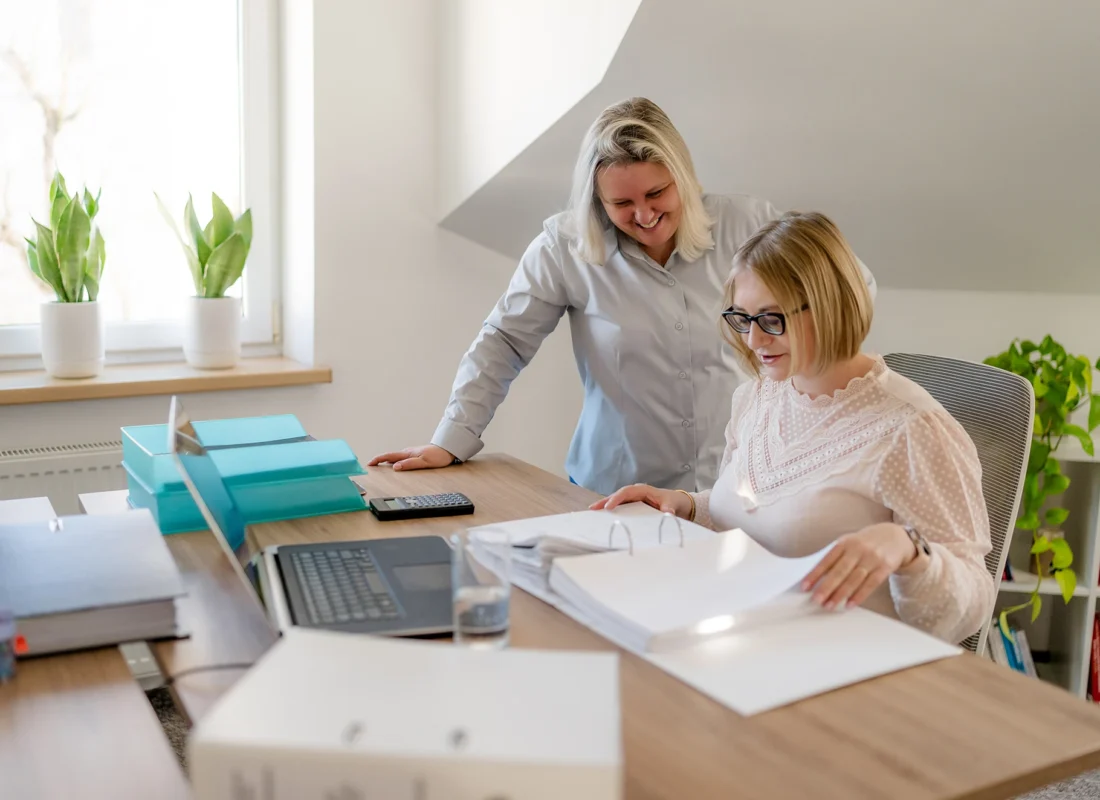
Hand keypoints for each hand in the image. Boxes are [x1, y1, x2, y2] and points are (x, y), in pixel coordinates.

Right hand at [367, 444, 455, 471]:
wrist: (447, 449)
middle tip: (370, 466)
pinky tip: (393, 465)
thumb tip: (396, 467)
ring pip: (394, 457)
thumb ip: (409, 464)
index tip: (369, 463)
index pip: (389, 456)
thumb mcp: (424, 462)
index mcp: (407, 454)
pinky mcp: (414, 455)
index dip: (378, 459)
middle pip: (389, 456)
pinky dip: (393, 461)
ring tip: (378, 467)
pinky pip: (400, 458)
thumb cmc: (438, 456)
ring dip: (385, 461)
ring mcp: (410, 453)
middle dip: (378, 460)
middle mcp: (407, 452)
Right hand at [589, 483, 691, 518]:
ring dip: (604, 505)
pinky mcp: (632, 505)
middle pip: (617, 495)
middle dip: (605, 501)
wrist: (677, 503)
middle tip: (593, 509)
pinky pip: (619, 506)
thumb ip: (669, 509)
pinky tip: (602, 517)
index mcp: (643, 490)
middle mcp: (635, 493)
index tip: (608, 507)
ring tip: (593, 512)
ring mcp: (633, 499)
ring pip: (616, 500)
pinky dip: (610, 510)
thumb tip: (668, 513)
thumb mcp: (672, 504)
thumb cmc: (673, 501)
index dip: (616, 498)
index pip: (626, 492)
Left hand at [800, 523, 917, 610]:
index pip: (827, 560)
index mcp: (845, 542)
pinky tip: (850, 604)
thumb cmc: (865, 543)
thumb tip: (817, 578)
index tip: (804, 587)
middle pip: (840, 571)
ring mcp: (872, 558)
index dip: (815, 574)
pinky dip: (859, 595)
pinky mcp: (885, 567)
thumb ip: (836, 558)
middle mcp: (858, 549)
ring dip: (841, 594)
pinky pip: (871, 583)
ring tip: (830, 605)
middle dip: (827, 587)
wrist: (895, 536)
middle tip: (816, 600)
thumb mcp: (849, 543)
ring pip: (854, 579)